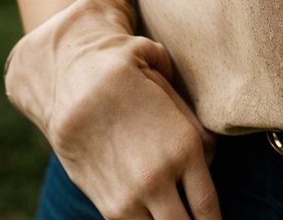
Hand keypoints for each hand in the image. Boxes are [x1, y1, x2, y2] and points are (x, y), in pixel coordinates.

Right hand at [4, 0, 221, 219]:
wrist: (73, 79)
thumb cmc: (130, 76)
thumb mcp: (173, 90)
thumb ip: (196, 126)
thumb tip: (209, 159)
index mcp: (184, 147)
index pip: (208, 208)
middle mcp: (158, 178)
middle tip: (195, 217)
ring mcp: (130, 197)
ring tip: (172, 210)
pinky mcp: (107, 205)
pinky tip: (152, 212)